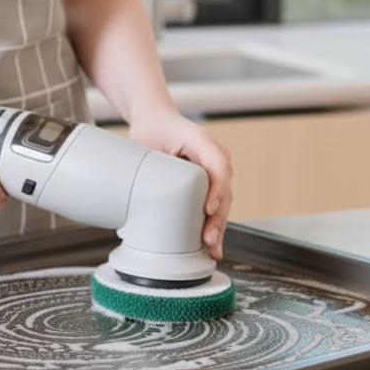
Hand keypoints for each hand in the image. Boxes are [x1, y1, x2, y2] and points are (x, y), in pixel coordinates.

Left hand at [127, 110, 232, 260]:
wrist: (157, 120)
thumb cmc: (153, 128)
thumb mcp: (148, 140)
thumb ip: (152, 163)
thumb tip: (145, 196)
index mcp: (203, 142)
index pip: (219, 167)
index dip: (217, 190)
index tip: (208, 209)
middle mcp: (214, 156)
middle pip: (224, 190)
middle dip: (218, 218)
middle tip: (208, 239)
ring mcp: (213, 171)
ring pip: (223, 201)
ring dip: (218, 226)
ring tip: (213, 249)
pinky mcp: (208, 183)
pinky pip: (215, 204)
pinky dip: (213, 224)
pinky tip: (212, 244)